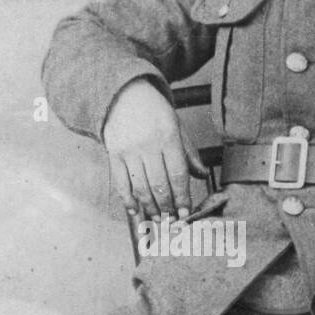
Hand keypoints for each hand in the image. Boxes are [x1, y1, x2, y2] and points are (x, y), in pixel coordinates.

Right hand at [103, 79, 207, 219]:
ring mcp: (128, 150)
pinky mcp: (113, 154)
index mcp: (168, 136)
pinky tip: (135, 210)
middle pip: (159, 185)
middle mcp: (147, 144)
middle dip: (167, 207)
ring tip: (157, 219)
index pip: (177, 174)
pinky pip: (120, 183)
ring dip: (149, 208)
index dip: (182, 197)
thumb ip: (189, 152)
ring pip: (140, 187)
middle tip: (172, 220)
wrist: (124, 94)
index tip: (186, 212)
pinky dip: (127, 200)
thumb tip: (202, 175)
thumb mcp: (177, 126)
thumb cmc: (155, 112)